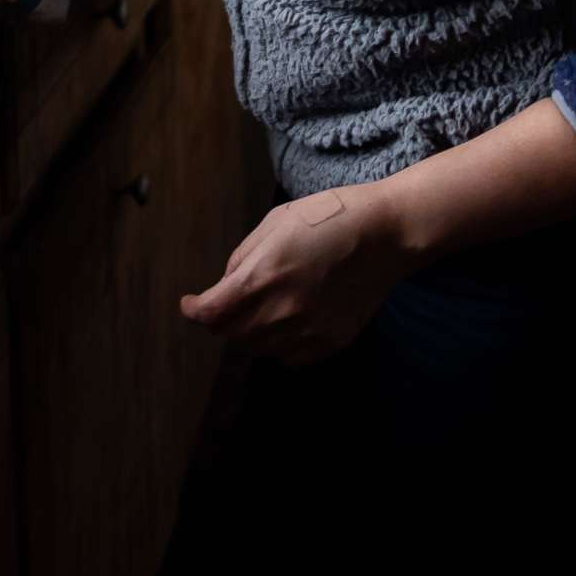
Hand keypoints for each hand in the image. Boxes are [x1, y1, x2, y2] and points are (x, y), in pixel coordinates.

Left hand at [179, 187, 412, 364]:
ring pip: (258, 348)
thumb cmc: (328, 218)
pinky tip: (288, 320)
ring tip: (263, 306)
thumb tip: (225, 287)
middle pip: (230, 335)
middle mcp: (282, 310)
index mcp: (263, 276)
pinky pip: (288, 357)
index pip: (211, 313)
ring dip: (250, 332)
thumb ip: (242, 259)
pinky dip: (279, 344)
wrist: (385, 235)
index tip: (190, 304)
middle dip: (222, 319)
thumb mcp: (275, 223)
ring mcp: (307, 331)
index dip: (193, 310)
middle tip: (228, 302)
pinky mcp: (330, 342)